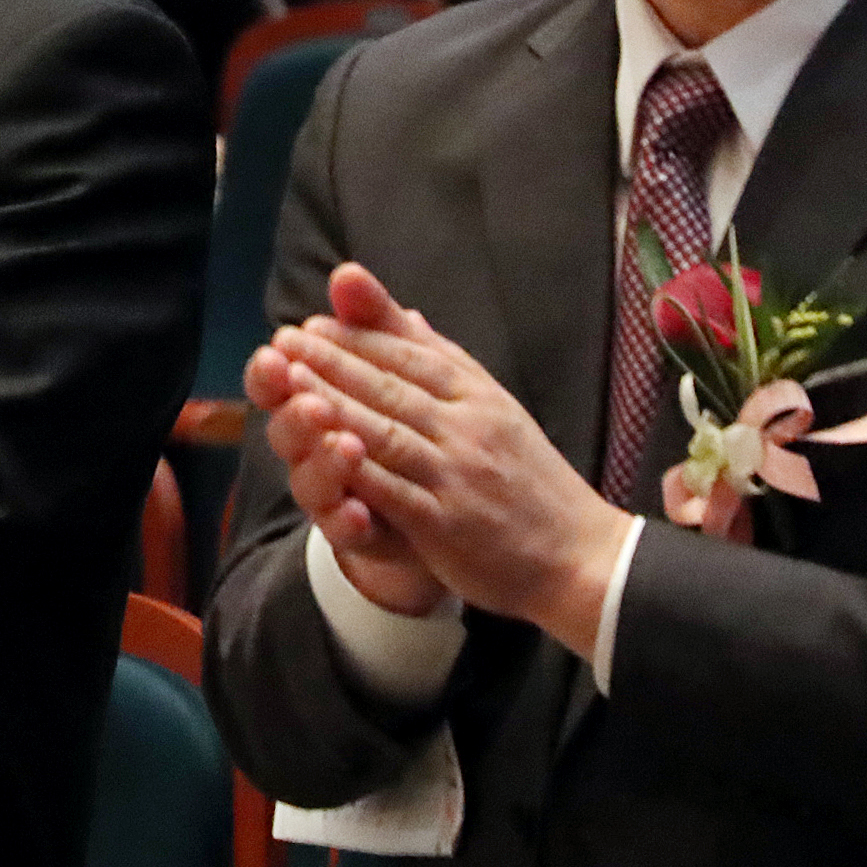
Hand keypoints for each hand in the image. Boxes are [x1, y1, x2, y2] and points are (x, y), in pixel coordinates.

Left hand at [268, 263, 630, 656]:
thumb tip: (402, 311)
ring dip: (333, 403)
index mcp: (478, 395)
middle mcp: (468, 427)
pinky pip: (394, 492)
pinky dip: (357, 470)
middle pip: (390, 387)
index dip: (359, 337)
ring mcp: (457, 474)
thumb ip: (441, 361)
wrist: (582, 555)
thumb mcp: (492, 406)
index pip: (411, 356)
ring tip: (288, 382)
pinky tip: (322, 451)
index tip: (313, 321)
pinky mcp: (447, 523)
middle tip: (284, 340)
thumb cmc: (528, 477)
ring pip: (386, 431)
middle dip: (332, 360)